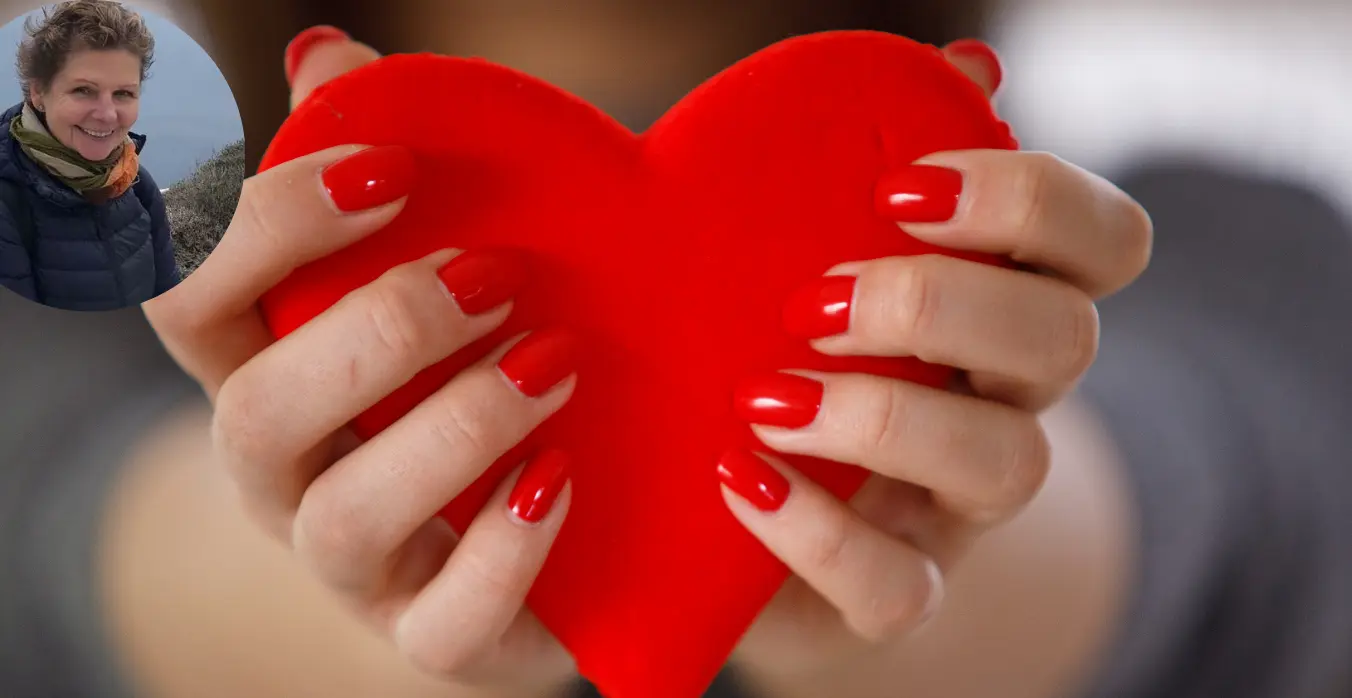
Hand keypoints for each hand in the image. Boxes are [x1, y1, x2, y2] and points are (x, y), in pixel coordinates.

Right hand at [143, 28, 578, 692]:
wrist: (565, 504)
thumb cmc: (482, 359)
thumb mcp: (440, 256)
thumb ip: (378, 160)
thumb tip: (324, 53)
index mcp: (266, 366)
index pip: (189, 296)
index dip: (269, 225)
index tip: (393, 168)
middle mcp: (285, 474)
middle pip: (255, 412)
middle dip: (378, 329)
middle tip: (498, 277)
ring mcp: (357, 568)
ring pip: (342, 520)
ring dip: (452, 427)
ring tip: (556, 363)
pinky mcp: (435, 636)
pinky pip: (443, 622)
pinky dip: (504, 548)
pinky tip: (564, 477)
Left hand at [720, 40, 1152, 673]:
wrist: (740, 512)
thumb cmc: (778, 348)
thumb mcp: (807, 250)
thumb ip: (870, 164)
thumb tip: (969, 61)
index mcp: (1004, 306)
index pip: (1105, 244)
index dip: (1031, 202)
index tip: (900, 190)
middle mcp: (1006, 404)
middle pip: (1066, 343)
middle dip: (943, 304)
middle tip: (816, 298)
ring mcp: (960, 509)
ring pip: (1008, 464)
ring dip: (884, 415)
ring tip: (763, 395)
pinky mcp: (897, 591)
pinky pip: (898, 585)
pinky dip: (814, 531)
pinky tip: (737, 475)